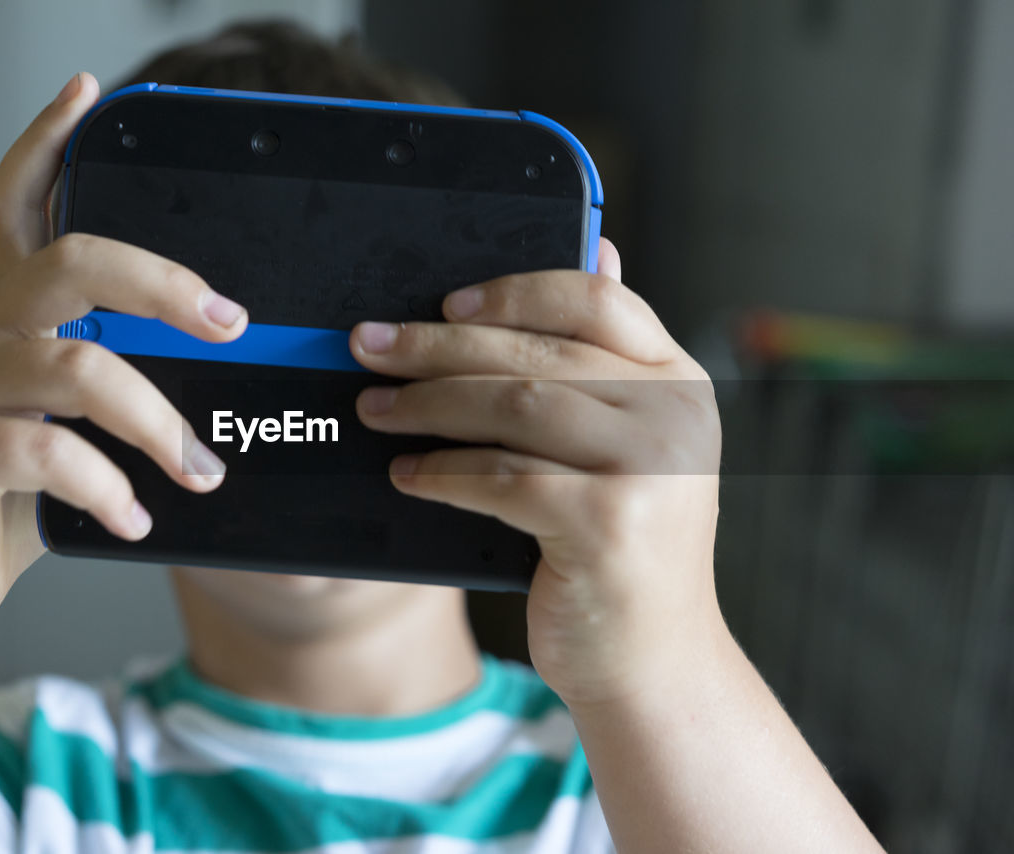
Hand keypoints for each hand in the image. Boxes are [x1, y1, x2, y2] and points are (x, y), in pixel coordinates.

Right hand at [0, 72, 244, 646]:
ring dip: (159, 423)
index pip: (16, 208)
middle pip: (70, 264)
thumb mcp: (69, 429)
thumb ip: (118, 388)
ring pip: (77, 369)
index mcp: (7, 318)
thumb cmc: (8, 500)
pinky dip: (110, 488)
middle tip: (230, 323)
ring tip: (201, 472)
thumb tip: (225, 375)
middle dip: (164, 284)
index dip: (47, 145)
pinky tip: (136, 518)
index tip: (88, 96)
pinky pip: (48, 454)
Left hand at [350, 242, 723, 704]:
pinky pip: (503, 478)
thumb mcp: (623, 449)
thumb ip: (602, 365)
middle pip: (538, 352)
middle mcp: (675, 414)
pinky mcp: (611, 524)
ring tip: (373, 408)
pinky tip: (407, 474)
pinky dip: (444, 472)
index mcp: (678, 380)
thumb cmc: (617, 545)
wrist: (653, 660)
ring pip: (516, 408)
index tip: (445, 304)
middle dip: (438, 347)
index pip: (596, 299)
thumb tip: (596, 246)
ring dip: (429, 404)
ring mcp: (651, 469)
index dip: (513, 292)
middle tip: (367, 346)